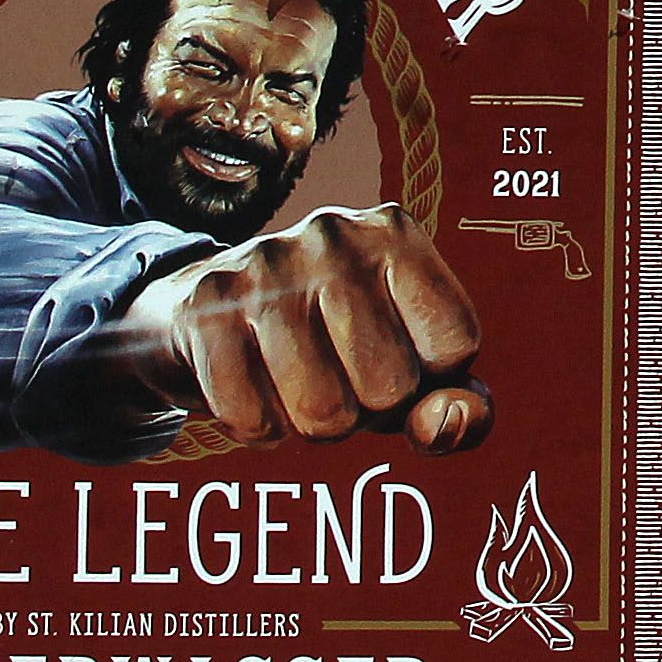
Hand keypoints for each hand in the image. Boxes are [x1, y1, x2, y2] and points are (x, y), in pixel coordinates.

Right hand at [122, 201, 489, 448]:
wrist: (201, 316)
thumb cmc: (332, 344)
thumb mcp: (411, 364)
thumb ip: (460, 406)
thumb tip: (445, 427)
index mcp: (397, 234)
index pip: (456, 347)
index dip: (427, 380)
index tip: (393, 355)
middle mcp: (335, 236)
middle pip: (392, 389)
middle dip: (367, 409)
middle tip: (335, 373)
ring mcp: (266, 267)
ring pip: (324, 412)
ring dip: (311, 423)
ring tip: (295, 379)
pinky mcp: (207, 309)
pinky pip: (253, 420)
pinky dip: (259, 427)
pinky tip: (250, 384)